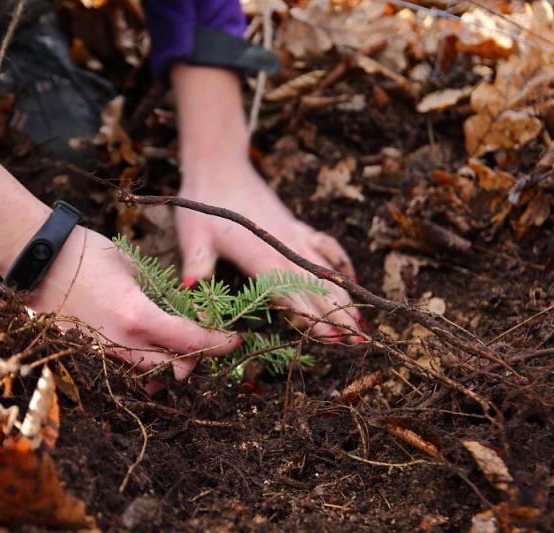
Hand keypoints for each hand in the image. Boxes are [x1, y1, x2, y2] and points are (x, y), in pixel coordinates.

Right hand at [0, 150, 238, 383]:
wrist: (36, 261)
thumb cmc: (86, 254)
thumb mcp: (133, 267)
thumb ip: (159, 293)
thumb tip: (180, 308)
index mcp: (138, 317)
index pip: (190, 341)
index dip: (218, 342)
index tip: (236, 338)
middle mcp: (122, 343)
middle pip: (174, 368)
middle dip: (198, 359)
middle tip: (213, 344)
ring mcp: (103, 352)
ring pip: (150, 373)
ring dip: (173, 365)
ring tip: (187, 348)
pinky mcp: (89, 353)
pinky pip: (127, 367)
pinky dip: (148, 364)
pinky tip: (156, 350)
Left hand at [171, 65, 362, 341]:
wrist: (219, 166)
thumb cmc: (202, 205)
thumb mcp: (192, 236)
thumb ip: (197, 264)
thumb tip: (190, 289)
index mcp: (260, 256)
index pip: (291, 293)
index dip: (311, 317)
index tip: (331, 337)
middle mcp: (284, 248)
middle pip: (317, 288)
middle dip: (337, 317)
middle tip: (357, 344)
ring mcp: (295, 237)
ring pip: (327, 271)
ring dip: (345, 297)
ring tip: (362, 325)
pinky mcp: (297, 227)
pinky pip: (327, 248)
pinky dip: (342, 265)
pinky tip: (352, 281)